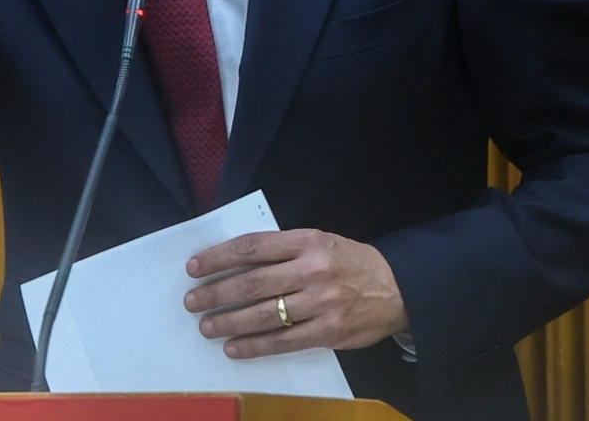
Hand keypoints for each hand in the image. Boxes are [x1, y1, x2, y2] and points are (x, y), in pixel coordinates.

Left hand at [183, 229, 408, 357]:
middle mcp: (312, 270)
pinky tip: (234, 348)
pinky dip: (255, 346)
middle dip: (216, 293)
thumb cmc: (349, 262)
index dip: (219, 257)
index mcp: (307, 241)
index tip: (194, 267)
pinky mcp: (328, 332)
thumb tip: (235, 262)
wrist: (396, 287)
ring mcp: (321, 303)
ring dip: (229, 322)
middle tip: (191, 301)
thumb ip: (283, 250)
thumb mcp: (320, 241)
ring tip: (206, 326)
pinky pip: (283, 341)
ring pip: (264, 315)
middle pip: (253, 282)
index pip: (253, 247)